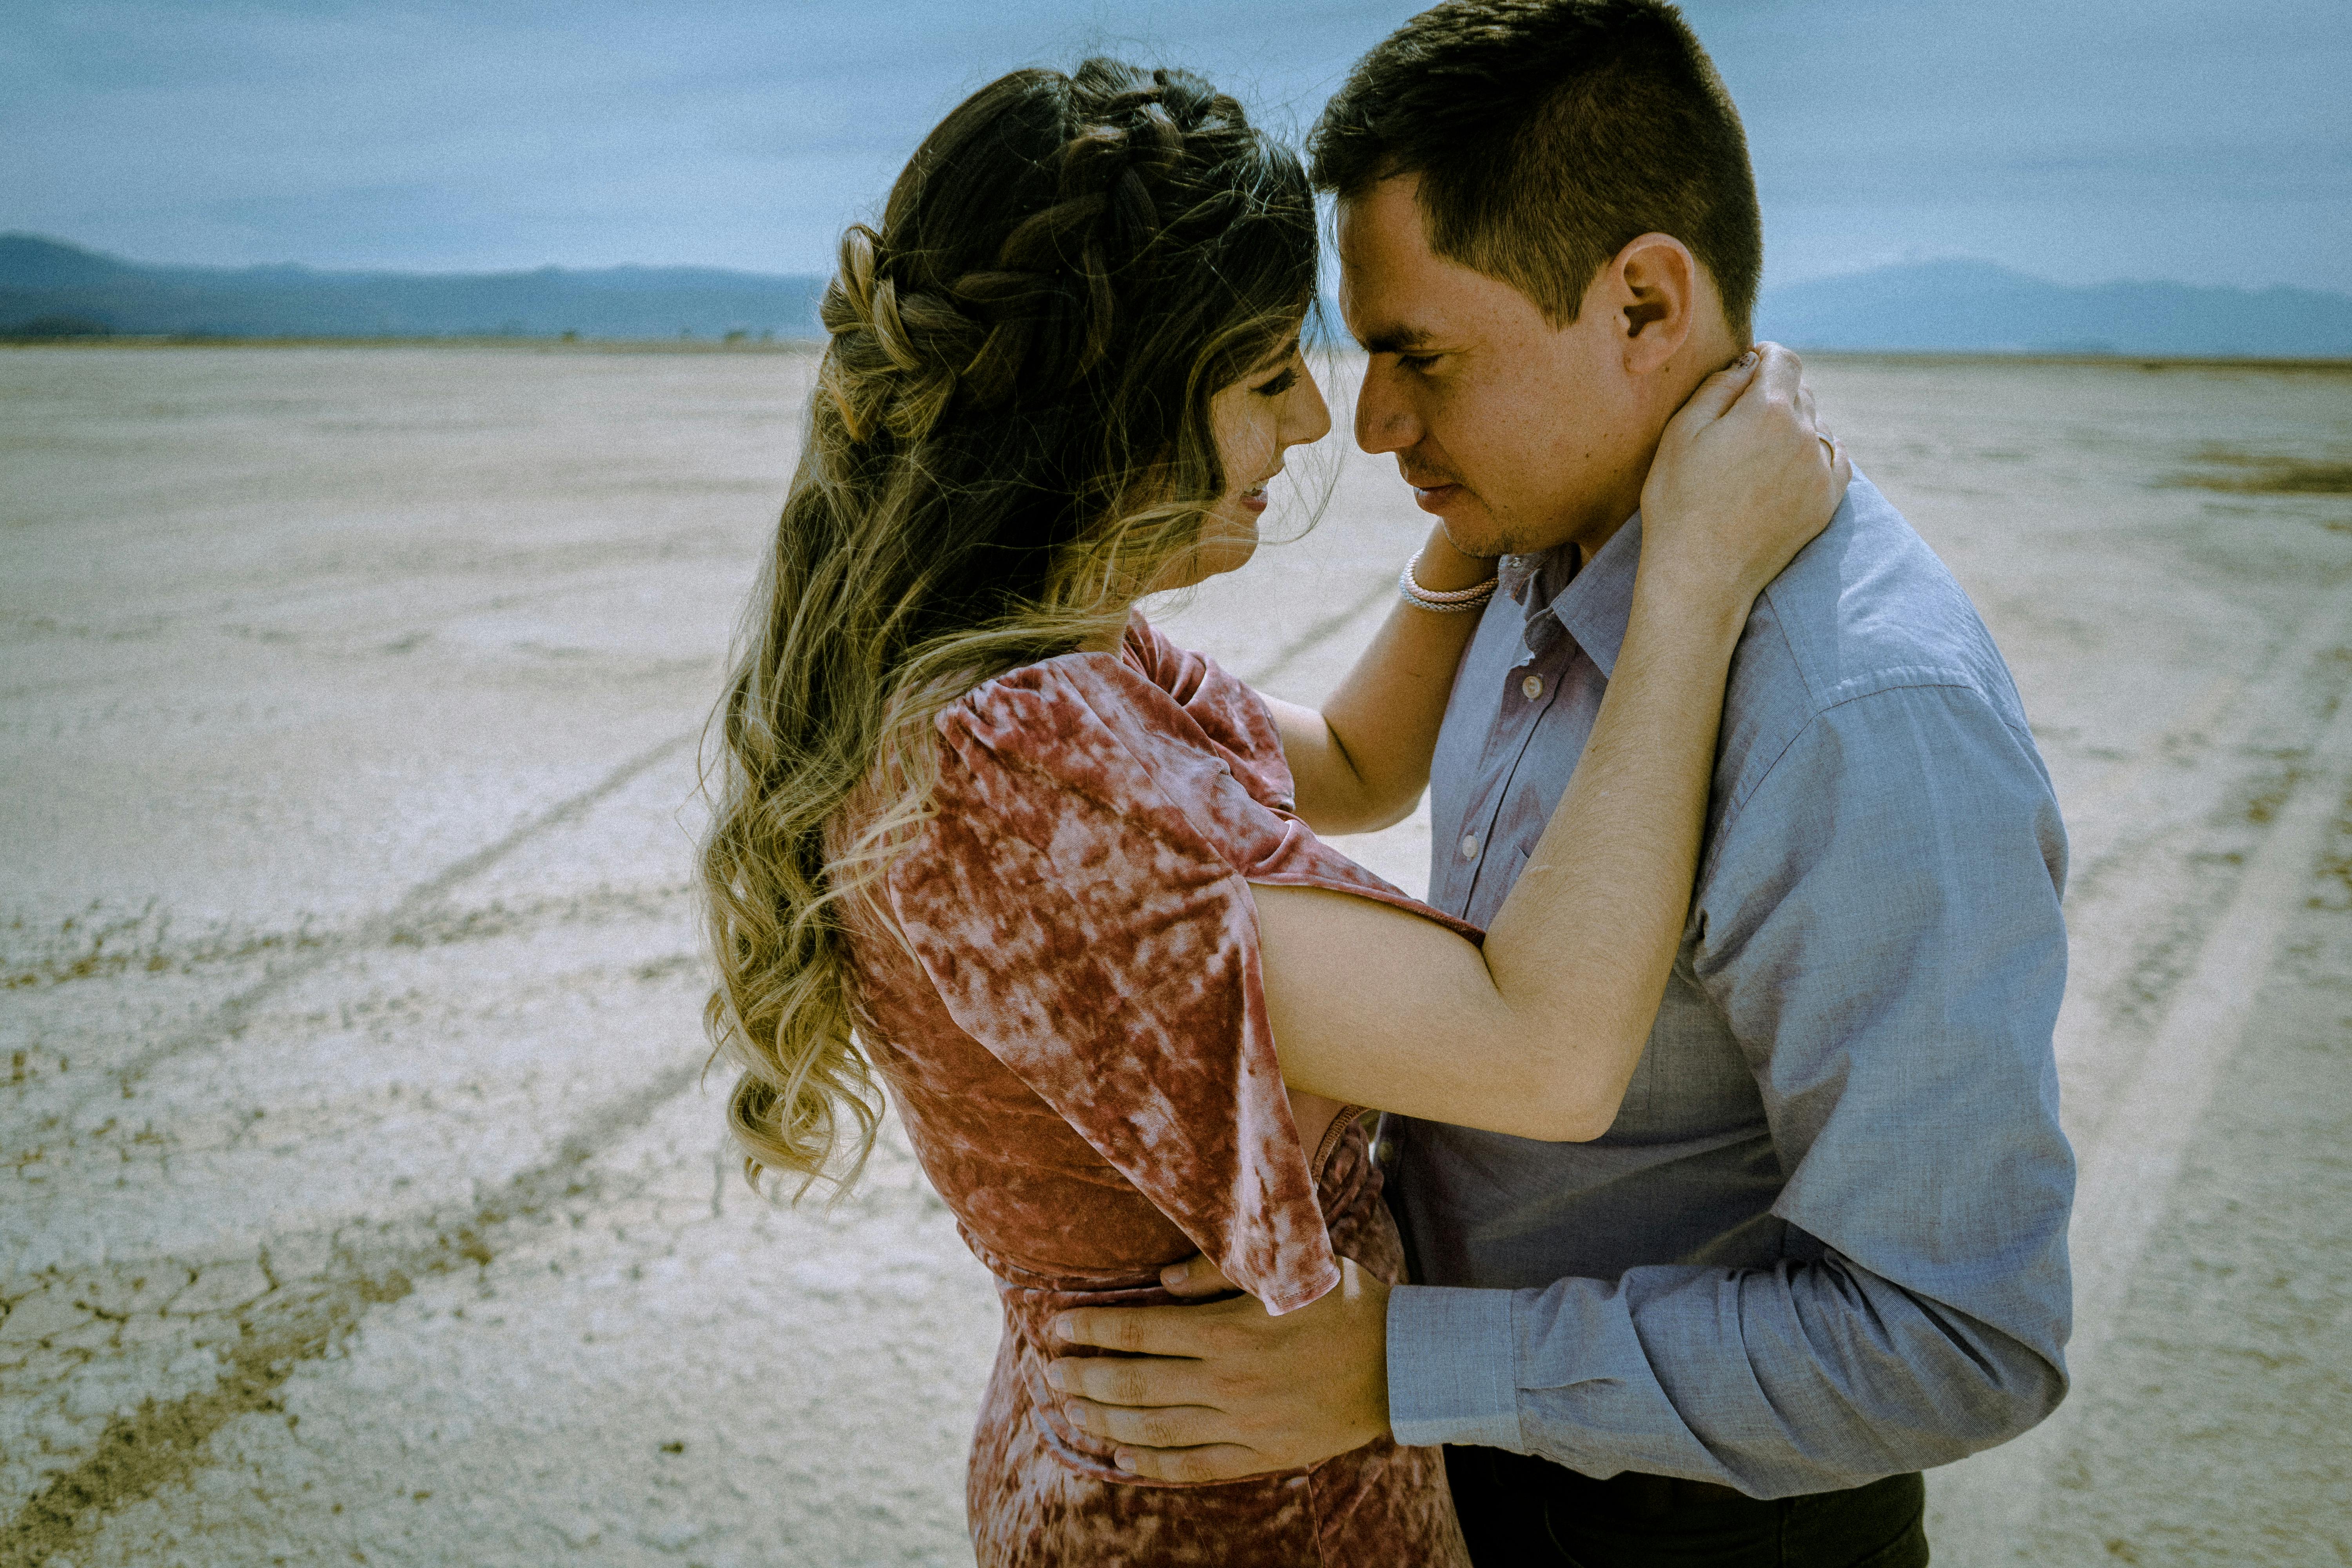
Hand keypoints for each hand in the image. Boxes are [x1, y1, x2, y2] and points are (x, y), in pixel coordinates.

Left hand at [1044, 1255, 1391, 1482]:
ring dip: (1104, 1422)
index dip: (1093, 1329)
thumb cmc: (1342, 1303)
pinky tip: (1121, 1459)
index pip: (1140, 1330)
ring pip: (1155, 1430)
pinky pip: (1195, 1467)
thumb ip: (1221, 1272)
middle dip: (1083, 1378)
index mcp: (1230, 1331)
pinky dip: (1153, 1465)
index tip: (1057, 1325)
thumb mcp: (1287, 1269)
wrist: (1401, 1364)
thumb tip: (1162, 1282)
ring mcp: (1244, 1425)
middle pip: (1135, 1384)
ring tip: (1070, 1411)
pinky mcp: (1262, 1455)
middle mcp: (1229, 1382)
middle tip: (1049, 1371)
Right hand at [1638, 342, 1847, 606]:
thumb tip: (1748, 362)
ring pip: (1817, 423)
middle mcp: (1805, 434)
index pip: (1783, 359)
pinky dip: (1816, 452)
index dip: (1763, 357)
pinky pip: (1835, 457)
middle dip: (1774, 393)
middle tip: (1741, 418)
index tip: (1746, 370)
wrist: (1700, 575)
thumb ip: (1718, 386)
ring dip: (1794, 424)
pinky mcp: (1827, 501)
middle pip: (1800, 390)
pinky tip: (1792, 463)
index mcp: (1768, 410)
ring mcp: (1820, 469)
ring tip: (1759, 450)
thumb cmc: (1679, 502)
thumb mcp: (1681, 432)